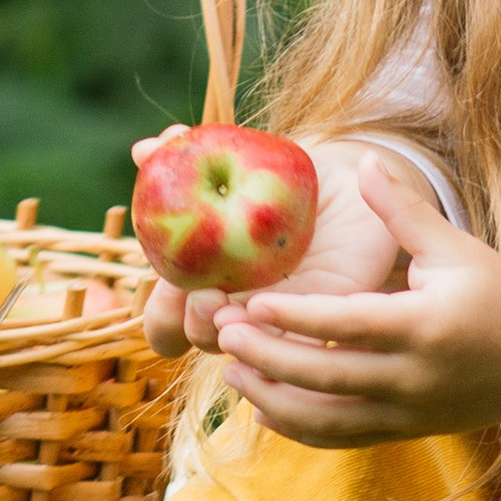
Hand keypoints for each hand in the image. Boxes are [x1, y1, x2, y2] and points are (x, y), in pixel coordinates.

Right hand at [132, 131, 408, 359]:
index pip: (166, 319)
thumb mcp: (244, 160)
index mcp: (207, 280)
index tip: (165, 282)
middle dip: (190, 326)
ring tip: (231, 311)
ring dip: (231, 334)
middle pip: (196, 340)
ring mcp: (279, 319)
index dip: (160, 313)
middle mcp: (238, 308)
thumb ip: (193, 156)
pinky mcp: (324, 320)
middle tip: (206, 297)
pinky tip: (273, 316)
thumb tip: (144, 150)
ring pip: (243, 351)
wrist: (356, 187)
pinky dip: (280, 338)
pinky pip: (297, 345)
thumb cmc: (288, 178)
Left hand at [206, 153, 500, 446]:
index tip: (251, 304)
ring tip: (232, 371)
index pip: (348, 325)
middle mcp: (413, 377)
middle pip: (325, 377)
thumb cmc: (497, 294)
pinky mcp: (404, 431)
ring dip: (272, 400)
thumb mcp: (454, 248)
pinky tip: (262, 406)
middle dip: (267, 358)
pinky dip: (297, 428)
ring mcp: (407, 412)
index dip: (296, 317)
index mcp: (425, 327)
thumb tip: (364, 161)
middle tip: (222, 334)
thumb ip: (402, 211)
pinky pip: (341, 439)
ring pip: (326, 420)